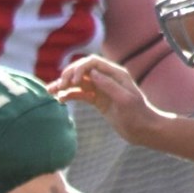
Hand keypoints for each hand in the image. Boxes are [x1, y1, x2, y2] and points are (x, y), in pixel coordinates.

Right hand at [47, 56, 161, 145]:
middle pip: (82, 70)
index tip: (71, 82)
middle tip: (58, 87)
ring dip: (64, 85)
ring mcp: (100, 89)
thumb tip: (90, 73)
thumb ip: (108, 85)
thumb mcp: (124, 99)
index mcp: (115, 74)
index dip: (78, 68)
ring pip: (78, 82)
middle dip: (68, 76)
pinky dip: (69, 95)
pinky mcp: (97, 100)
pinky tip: (59, 100)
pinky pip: (80, 94)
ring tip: (50, 92)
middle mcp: (106, 78)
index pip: (92, 63)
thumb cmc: (137, 115)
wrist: (143, 130)